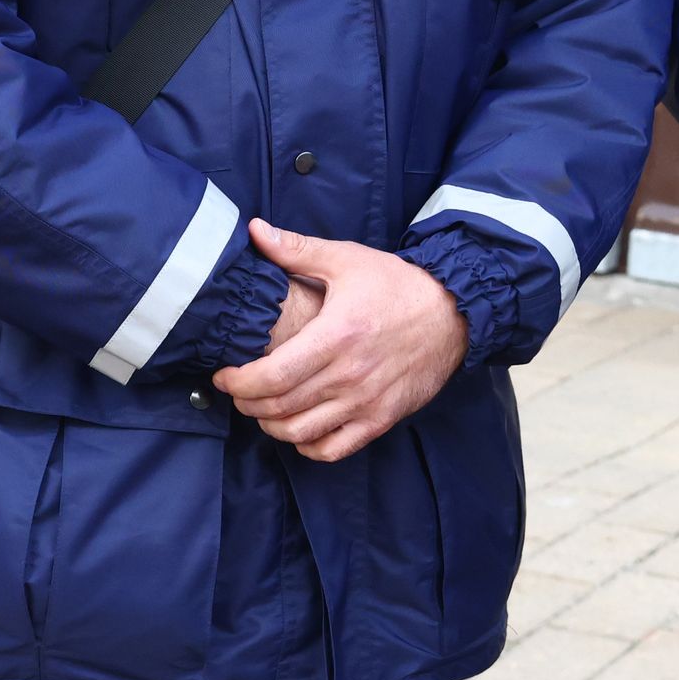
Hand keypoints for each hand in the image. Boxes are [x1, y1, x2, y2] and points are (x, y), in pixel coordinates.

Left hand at [212, 223, 469, 460]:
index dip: (238, 383)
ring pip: (301, 433)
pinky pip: (334, 449)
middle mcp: (350, 374)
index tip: (224, 376)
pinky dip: (307, 446)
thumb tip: (255, 230)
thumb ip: (297, 250)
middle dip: (247, 404)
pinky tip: (299, 428)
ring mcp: (367, 401)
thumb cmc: (397, 285)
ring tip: (263, 409)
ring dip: (271, 426)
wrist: (454, 312)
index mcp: (337, 335)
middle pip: (280, 407)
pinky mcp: (382, 418)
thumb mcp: (347, 260)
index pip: (273, 376)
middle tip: (237, 391)